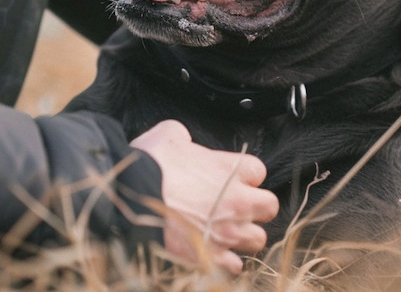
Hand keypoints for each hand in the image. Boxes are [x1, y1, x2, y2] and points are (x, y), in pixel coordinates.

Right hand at [130, 120, 279, 273]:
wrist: (131, 197)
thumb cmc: (150, 164)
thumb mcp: (169, 134)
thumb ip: (185, 137)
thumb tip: (183, 141)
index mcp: (231, 169)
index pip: (258, 171)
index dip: (244, 175)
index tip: (231, 178)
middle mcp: (237, 201)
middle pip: (269, 207)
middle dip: (256, 207)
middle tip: (236, 207)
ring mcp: (227, 231)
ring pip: (257, 239)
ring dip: (244, 236)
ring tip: (227, 233)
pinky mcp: (212, 256)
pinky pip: (234, 265)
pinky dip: (226, 261)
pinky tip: (214, 253)